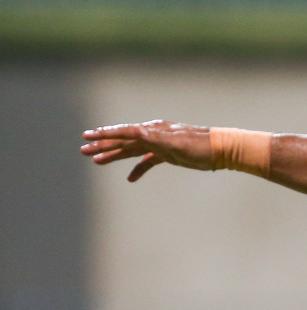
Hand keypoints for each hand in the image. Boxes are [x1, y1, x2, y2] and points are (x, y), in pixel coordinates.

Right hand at [80, 121, 215, 181]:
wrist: (220, 149)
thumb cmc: (198, 145)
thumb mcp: (174, 142)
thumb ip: (154, 138)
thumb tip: (136, 133)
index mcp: (151, 130)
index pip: (123, 131)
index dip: (104, 134)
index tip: (86, 136)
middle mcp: (152, 135)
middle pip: (123, 141)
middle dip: (103, 145)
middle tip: (83, 150)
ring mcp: (159, 145)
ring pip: (131, 151)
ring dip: (114, 155)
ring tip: (96, 161)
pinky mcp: (168, 155)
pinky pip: (148, 162)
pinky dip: (138, 169)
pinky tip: (130, 179)